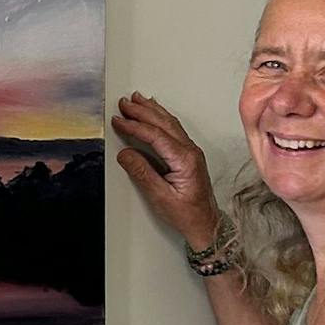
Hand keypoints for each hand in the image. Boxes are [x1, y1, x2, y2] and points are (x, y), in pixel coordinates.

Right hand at [110, 92, 221, 247]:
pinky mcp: (189, 155)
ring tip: (136, 100)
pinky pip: (173, 129)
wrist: (205, 224)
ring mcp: (191, 151)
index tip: (119, 121)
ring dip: (151, 110)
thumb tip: (126, 155)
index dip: (135, 126)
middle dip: (142, 111)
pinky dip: (160, 118)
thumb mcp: (160, 197)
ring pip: (169, 123)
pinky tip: (154, 112)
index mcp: (185, 160)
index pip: (156, 136)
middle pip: (163, 123)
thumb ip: (142, 173)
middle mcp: (190, 152)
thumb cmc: (187, 214)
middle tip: (124, 103)